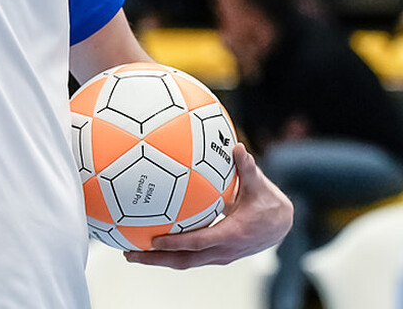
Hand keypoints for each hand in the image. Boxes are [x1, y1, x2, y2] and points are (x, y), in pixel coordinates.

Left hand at [124, 144, 292, 267]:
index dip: (177, 242)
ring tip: (130, 251)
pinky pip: (188, 255)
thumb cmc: (267, 203)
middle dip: (155, 259)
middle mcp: (222, 250)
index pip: (199, 242)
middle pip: (184, 260)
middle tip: (129, 253)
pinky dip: (168, 252)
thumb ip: (247, 168)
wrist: (280, 225)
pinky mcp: (214, 253)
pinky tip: (149, 239)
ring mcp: (217, 255)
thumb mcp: (259, 186)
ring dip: (157, 259)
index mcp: (231, 235)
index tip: (155, 240)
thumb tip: (238, 148)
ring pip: (184, 261)